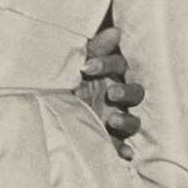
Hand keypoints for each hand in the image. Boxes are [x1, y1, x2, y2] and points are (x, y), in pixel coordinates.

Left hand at [80, 26, 143, 154]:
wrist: (51, 99)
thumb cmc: (69, 76)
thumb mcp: (79, 60)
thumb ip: (96, 48)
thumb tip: (115, 32)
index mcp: (113, 72)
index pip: (118, 65)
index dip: (105, 65)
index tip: (85, 68)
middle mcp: (118, 95)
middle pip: (135, 93)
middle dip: (125, 93)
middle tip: (110, 93)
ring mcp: (116, 116)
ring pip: (133, 121)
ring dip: (126, 121)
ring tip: (112, 121)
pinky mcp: (110, 137)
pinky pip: (122, 145)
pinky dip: (125, 150)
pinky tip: (126, 155)